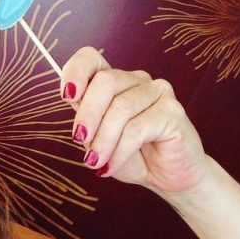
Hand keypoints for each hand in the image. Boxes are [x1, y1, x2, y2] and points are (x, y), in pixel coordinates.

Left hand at [61, 47, 211, 194]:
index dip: (76, 71)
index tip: (67, 96)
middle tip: (81, 142)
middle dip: (87, 115)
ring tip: (95, 162)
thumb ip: (85, 117)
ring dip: (103, 141)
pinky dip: (119, 152)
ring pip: (121, 108)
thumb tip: (71, 96)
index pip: (92, 59)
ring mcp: (158, 92)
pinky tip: (112, 165)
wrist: (164, 179)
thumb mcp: (97, 139)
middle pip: (105, 82)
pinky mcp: (172, 111)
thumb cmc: (130, 157)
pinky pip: (136, 129)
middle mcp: (137, 81)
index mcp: (115, 83)